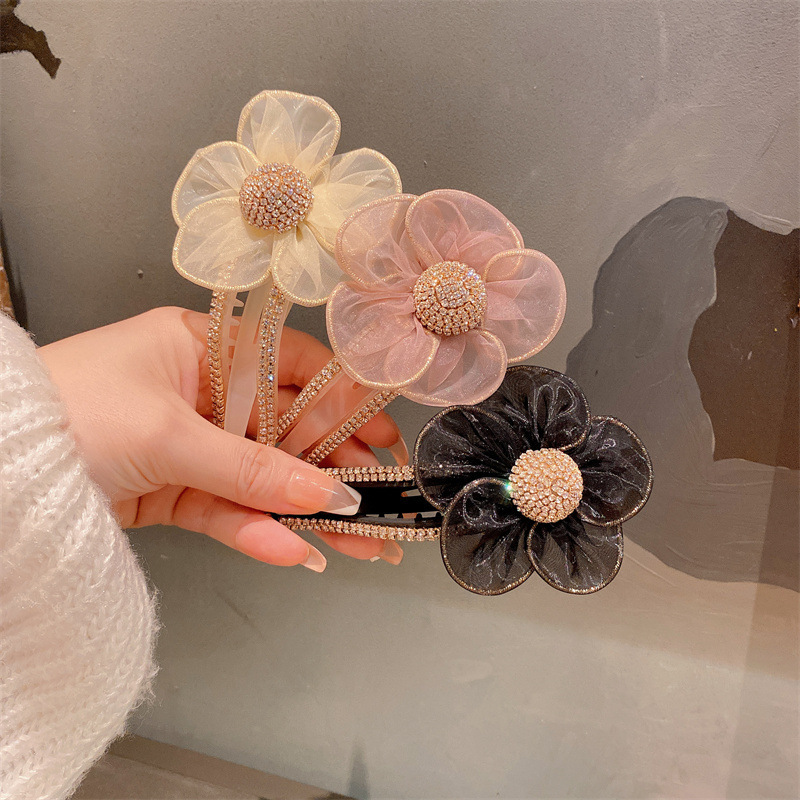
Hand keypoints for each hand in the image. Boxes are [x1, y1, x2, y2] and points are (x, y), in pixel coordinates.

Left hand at [38, 307, 403, 570]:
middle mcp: (202, 392)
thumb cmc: (64, 413)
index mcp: (202, 347)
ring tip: (358, 542)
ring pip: (263, 478)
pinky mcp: (175, 491)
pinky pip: (229, 510)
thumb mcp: (166, 433)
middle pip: (285, 430)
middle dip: (334, 466)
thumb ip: (250, 466)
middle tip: (378, 497)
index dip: (340, 399)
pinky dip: (259, 531)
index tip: (379, 433)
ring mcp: (190, 445)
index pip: (290, 366)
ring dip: (308, 512)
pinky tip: (295, 550)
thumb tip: (324, 490)